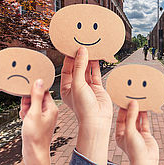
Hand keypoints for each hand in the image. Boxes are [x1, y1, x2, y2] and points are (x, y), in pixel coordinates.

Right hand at [20, 79, 58, 164]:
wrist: (34, 152)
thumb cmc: (36, 136)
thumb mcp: (34, 113)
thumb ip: (36, 96)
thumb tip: (39, 81)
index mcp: (52, 107)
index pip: (43, 91)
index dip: (33, 91)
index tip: (26, 95)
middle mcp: (49, 111)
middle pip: (36, 97)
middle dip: (28, 101)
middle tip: (26, 109)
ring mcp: (44, 116)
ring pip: (32, 105)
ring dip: (25, 108)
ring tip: (25, 116)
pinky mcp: (39, 122)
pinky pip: (31, 112)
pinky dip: (26, 114)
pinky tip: (24, 120)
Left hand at [60, 47, 112, 163]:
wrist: (97, 120)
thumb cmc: (83, 107)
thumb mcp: (78, 84)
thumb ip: (80, 66)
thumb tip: (81, 51)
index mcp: (66, 87)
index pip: (66, 69)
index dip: (69, 58)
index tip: (72, 46)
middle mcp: (75, 87)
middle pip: (76, 68)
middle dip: (79, 57)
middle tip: (81, 44)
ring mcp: (87, 87)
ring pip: (87, 70)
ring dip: (88, 60)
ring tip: (90, 47)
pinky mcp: (97, 88)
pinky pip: (96, 73)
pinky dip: (97, 65)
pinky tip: (97, 57)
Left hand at [116, 100, 158, 164]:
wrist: (146, 161)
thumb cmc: (134, 150)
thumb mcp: (130, 131)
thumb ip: (131, 116)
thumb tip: (133, 103)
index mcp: (119, 134)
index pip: (120, 118)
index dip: (122, 109)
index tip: (125, 100)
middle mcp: (127, 133)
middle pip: (129, 118)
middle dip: (131, 109)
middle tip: (133, 98)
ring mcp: (137, 134)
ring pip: (137, 119)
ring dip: (139, 111)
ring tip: (140, 101)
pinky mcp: (145, 135)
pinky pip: (145, 123)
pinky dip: (146, 116)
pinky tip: (146, 108)